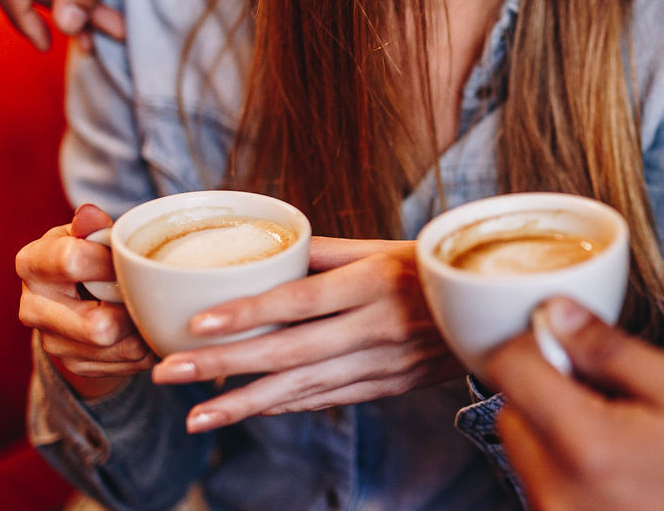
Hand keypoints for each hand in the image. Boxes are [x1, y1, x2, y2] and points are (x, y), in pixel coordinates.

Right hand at [16, 204, 154, 397]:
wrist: (78, 295)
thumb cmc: (91, 254)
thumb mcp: (89, 235)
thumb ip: (93, 227)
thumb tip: (91, 213)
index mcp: (33, 263)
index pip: (73, 262)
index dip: (111, 262)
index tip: (129, 260)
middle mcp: (33, 308)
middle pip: (98, 325)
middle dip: (133, 309)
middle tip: (148, 292)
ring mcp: (52, 342)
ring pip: (118, 348)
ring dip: (145, 330)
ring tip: (152, 308)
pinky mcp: (75, 365)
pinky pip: (126, 364)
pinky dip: (145, 347)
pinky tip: (146, 327)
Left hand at [151, 237, 462, 432]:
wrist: (493, 309)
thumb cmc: (429, 268)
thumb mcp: (384, 247)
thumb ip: (325, 251)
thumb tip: (266, 249)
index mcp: (373, 282)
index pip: (300, 301)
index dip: (249, 313)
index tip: (198, 322)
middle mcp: (376, 327)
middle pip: (291, 351)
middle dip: (225, 365)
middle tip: (169, 372)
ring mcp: (383, 364)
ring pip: (304, 388)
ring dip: (246, 404)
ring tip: (196, 415)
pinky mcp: (388, 387)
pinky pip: (328, 400)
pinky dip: (286, 408)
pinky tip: (248, 412)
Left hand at [487, 298, 663, 510]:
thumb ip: (611, 350)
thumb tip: (558, 314)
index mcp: (583, 445)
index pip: (511, 367)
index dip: (538, 339)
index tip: (569, 339)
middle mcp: (555, 490)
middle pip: (512, 410)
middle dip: (548, 387)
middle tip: (608, 389)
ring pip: (526, 449)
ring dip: (558, 428)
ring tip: (623, 432)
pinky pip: (546, 484)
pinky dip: (569, 465)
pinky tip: (621, 465)